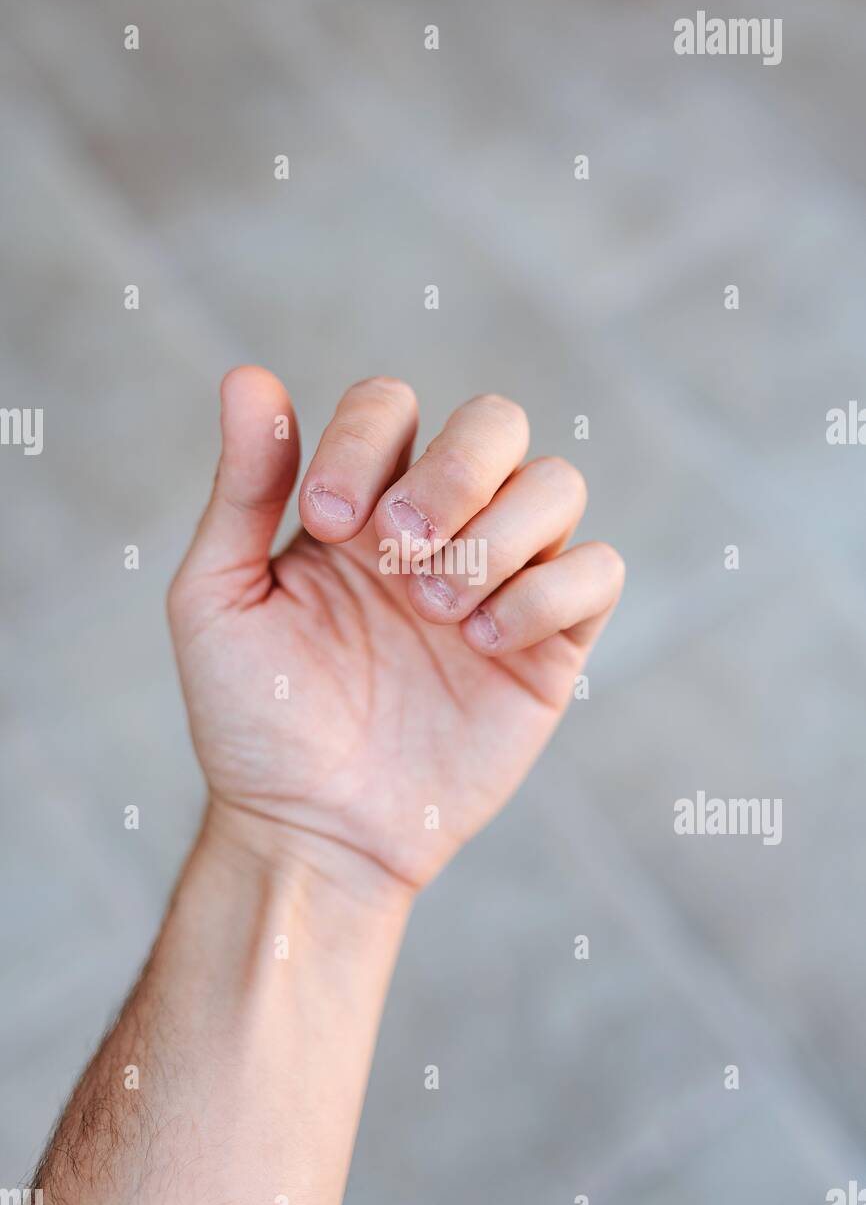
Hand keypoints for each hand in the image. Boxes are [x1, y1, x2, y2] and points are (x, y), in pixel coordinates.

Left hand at [168, 368, 623, 896]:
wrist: (311, 829)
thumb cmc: (255, 717)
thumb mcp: (220, 597)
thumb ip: (243, 489)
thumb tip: (246, 375)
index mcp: (360, 503)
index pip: (391, 405)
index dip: (367, 440)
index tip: (327, 524)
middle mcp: (438, 528)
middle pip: (495, 421)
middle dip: (453, 471)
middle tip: (399, 550)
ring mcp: (501, 581)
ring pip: (558, 483)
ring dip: (499, 533)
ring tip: (435, 609)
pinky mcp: (551, 645)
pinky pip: (598, 572)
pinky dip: (550, 592)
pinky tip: (482, 643)